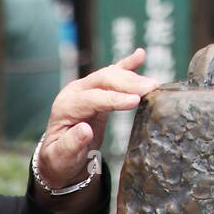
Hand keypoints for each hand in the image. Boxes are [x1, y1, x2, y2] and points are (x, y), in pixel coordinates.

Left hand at [37, 47, 157, 191]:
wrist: (61, 155)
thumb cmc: (61, 158)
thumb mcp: (62, 158)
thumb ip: (71, 145)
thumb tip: (85, 130)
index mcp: (66, 107)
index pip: (92, 98)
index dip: (114, 99)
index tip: (136, 101)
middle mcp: (75, 91)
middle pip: (103, 80)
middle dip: (128, 83)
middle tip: (151, 88)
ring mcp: (86, 86)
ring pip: (111, 74)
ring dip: (133, 77)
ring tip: (153, 84)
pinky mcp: (98, 87)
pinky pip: (114, 71)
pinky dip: (128, 63)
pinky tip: (140, 55)